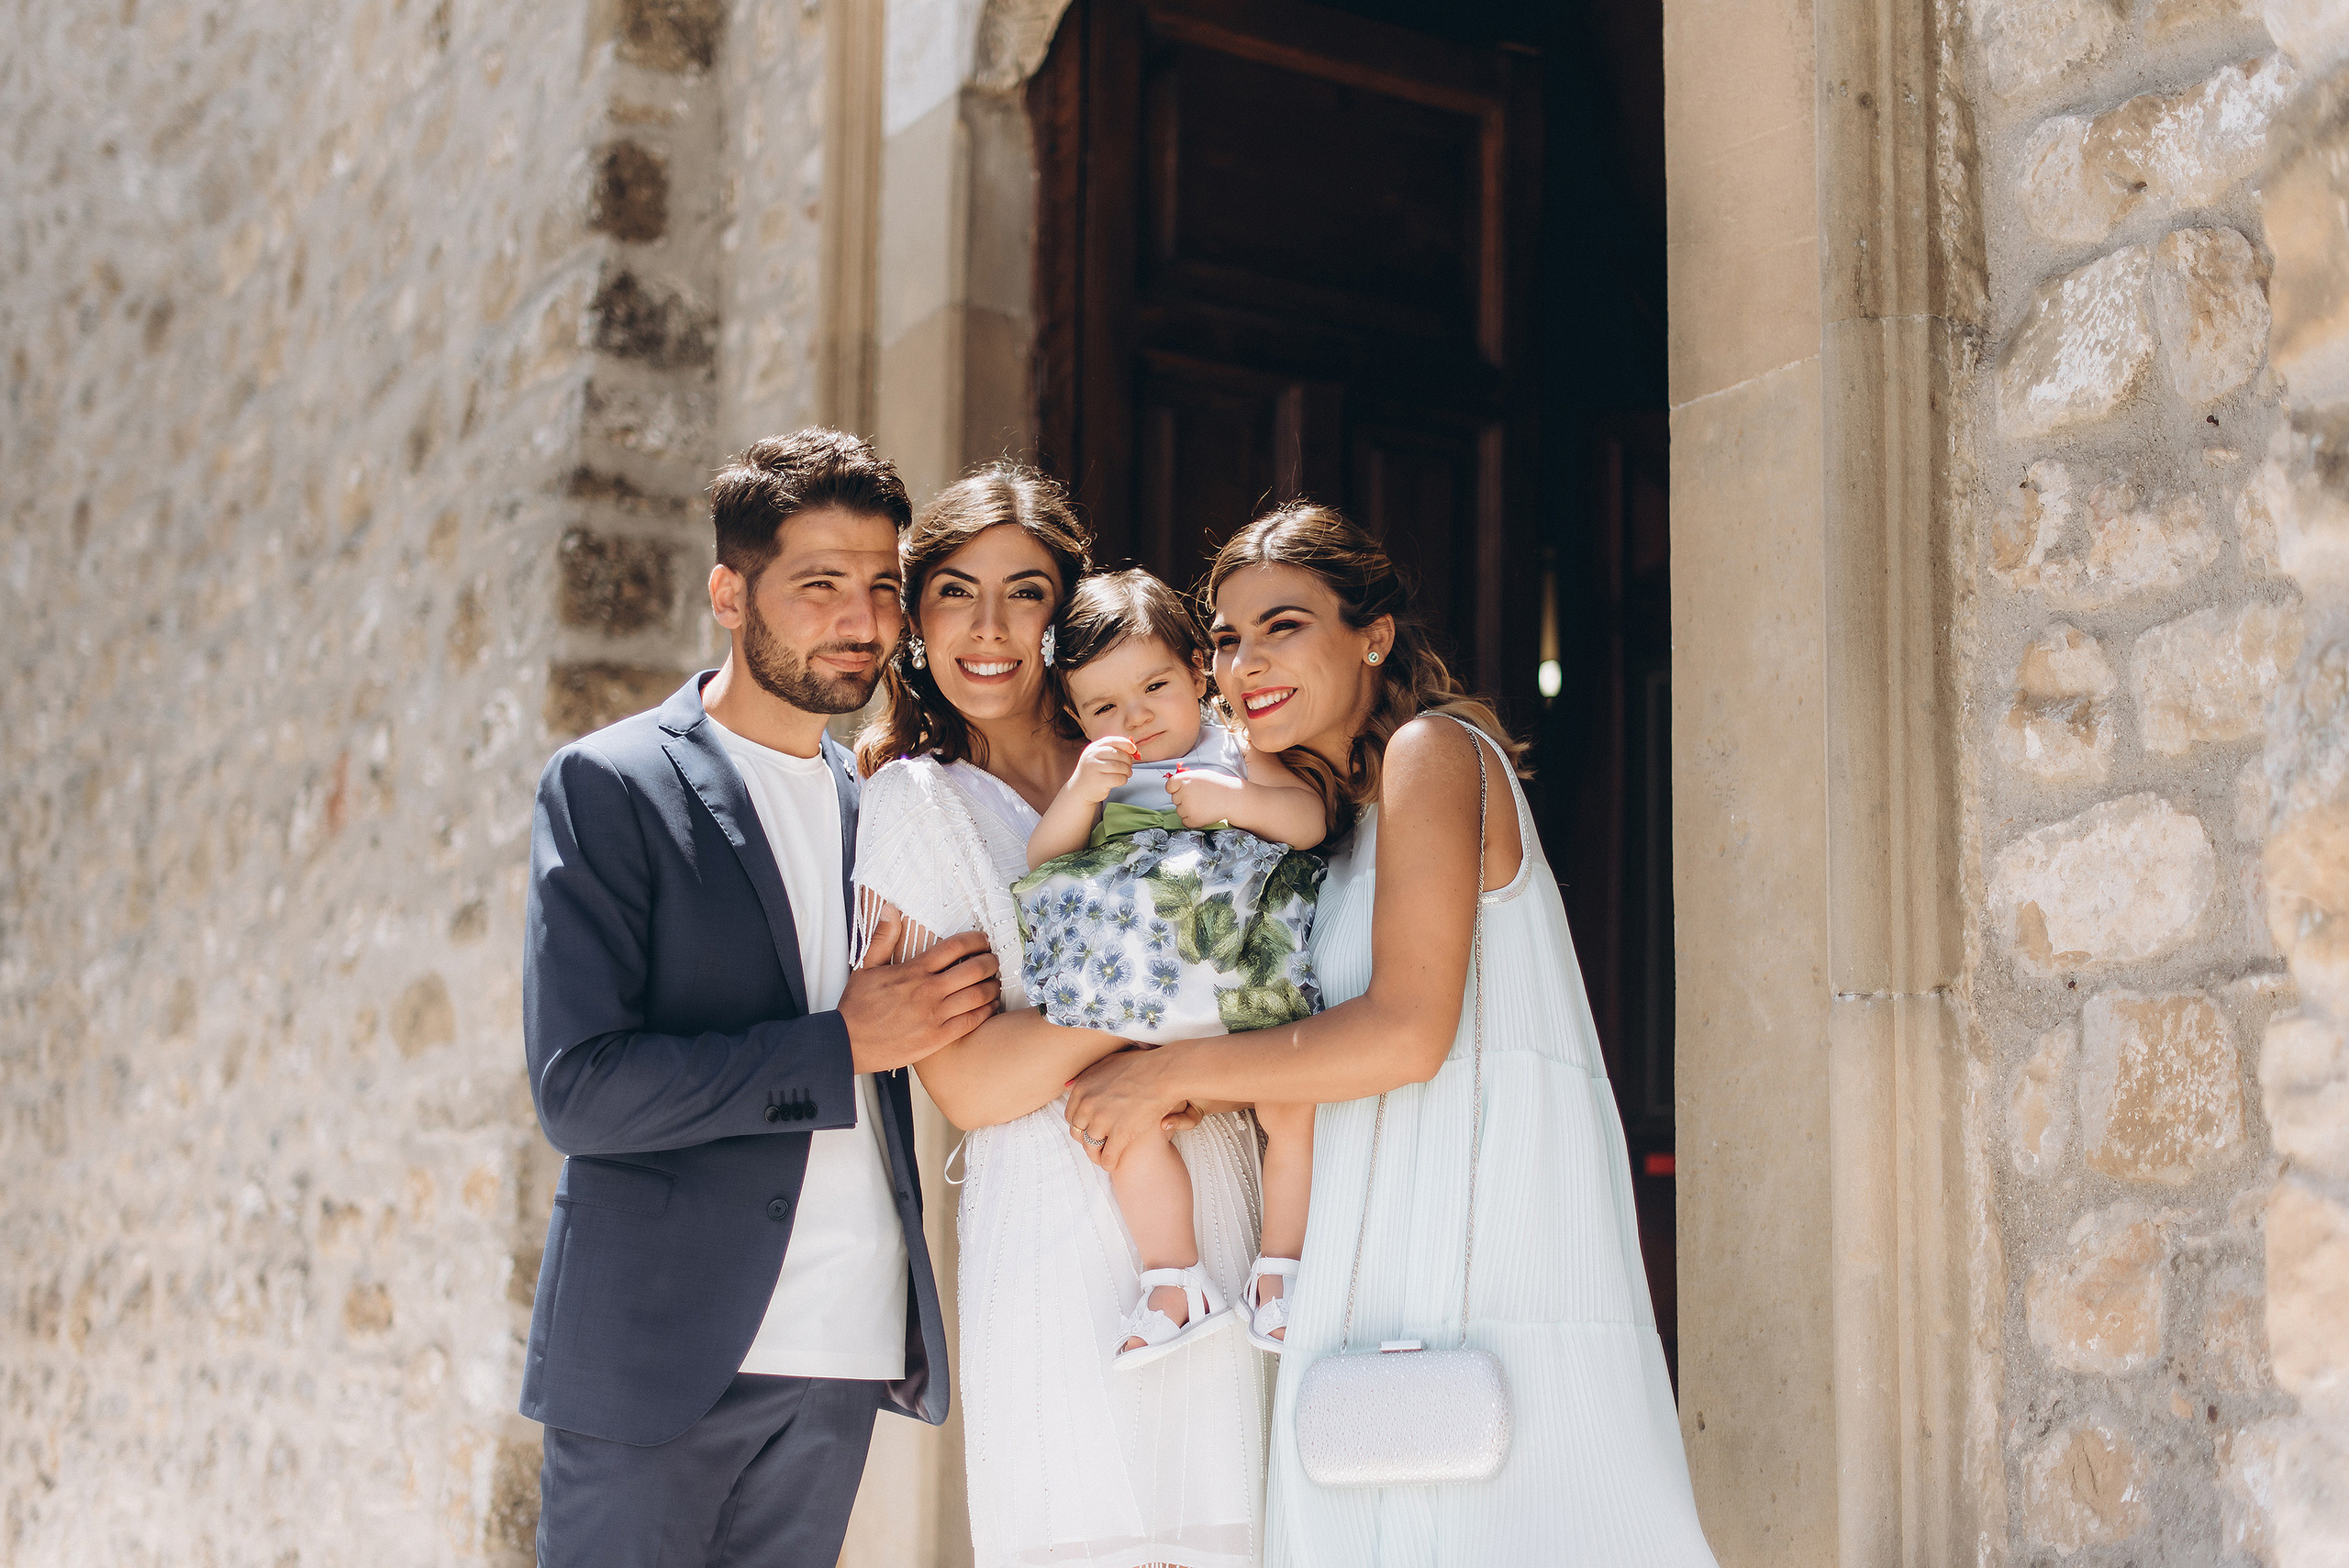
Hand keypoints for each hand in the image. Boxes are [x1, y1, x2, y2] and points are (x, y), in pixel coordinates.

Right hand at [837, 917, 999, 1072]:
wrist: (848, 1043)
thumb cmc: (858, 1007)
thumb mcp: (866, 967)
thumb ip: (883, 938)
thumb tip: (890, 909)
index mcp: (914, 970)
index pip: (955, 947)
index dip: (976, 940)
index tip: (983, 940)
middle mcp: (928, 990)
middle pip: (974, 969)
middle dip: (990, 962)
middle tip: (994, 961)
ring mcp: (934, 1015)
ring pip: (977, 995)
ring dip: (992, 986)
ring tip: (994, 982)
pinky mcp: (937, 1037)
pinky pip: (971, 1021)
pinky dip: (986, 1011)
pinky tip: (989, 1006)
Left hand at [1065, 1043, 1195, 1169]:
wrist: (1165, 1073)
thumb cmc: (1141, 1065)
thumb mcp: (1107, 1063)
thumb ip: (1087, 1075)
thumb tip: (1068, 1086)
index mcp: (1083, 1088)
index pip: (1071, 1116)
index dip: (1081, 1126)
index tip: (1089, 1130)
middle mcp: (1088, 1105)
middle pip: (1078, 1133)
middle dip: (1086, 1140)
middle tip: (1097, 1144)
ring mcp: (1103, 1120)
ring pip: (1090, 1148)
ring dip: (1096, 1155)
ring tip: (1104, 1157)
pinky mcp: (1121, 1133)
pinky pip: (1108, 1157)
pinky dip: (1109, 1163)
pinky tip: (1114, 1164)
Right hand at [1070, 737, 1138, 804]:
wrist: (1080, 789)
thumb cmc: (1094, 772)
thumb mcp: (1099, 758)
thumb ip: (1114, 751)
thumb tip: (1133, 749)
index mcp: (1093, 748)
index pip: (1112, 741)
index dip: (1125, 744)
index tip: (1133, 749)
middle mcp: (1092, 757)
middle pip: (1117, 754)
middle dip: (1128, 760)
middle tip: (1130, 766)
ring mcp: (1094, 769)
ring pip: (1119, 766)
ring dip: (1127, 770)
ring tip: (1127, 773)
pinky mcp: (1098, 781)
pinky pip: (1118, 778)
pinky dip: (1123, 779)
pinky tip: (1122, 780)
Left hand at [1165, 767, 1242, 826]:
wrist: (1232, 798)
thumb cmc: (1218, 785)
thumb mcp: (1200, 775)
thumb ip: (1186, 779)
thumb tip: (1174, 784)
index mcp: (1185, 779)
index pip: (1169, 786)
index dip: (1174, 789)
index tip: (1181, 790)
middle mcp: (1184, 793)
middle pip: (1175, 799)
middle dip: (1183, 799)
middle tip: (1198, 797)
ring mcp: (1188, 807)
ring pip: (1179, 811)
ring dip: (1188, 810)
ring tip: (1202, 805)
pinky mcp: (1193, 819)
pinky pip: (1185, 821)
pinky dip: (1192, 820)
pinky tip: (1202, 813)